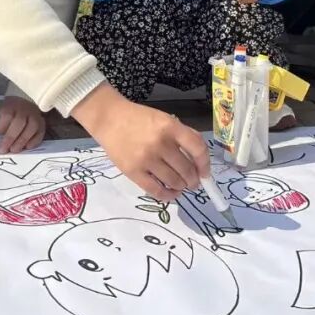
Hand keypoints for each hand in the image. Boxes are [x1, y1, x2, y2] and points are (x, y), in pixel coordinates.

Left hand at [0, 97, 45, 153]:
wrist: (22, 104)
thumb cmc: (3, 112)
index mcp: (9, 105)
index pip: (6, 115)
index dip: (1, 127)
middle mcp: (23, 109)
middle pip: (19, 122)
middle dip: (10, 138)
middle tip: (3, 150)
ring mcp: (34, 116)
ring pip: (32, 127)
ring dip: (22, 140)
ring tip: (14, 150)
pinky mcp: (42, 124)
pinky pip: (41, 132)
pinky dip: (34, 141)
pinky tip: (26, 147)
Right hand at [70, 83, 208, 201]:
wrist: (109, 119)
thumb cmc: (139, 119)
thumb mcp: (164, 119)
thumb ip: (183, 135)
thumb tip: (200, 159)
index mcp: (171, 127)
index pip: (197, 148)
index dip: (205, 164)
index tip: (206, 173)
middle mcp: (160, 143)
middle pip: (186, 169)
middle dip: (193, 180)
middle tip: (193, 182)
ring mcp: (146, 159)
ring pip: (174, 182)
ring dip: (182, 187)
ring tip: (181, 186)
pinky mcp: (133, 172)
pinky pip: (156, 190)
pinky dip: (168, 195)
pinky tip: (171, 193)